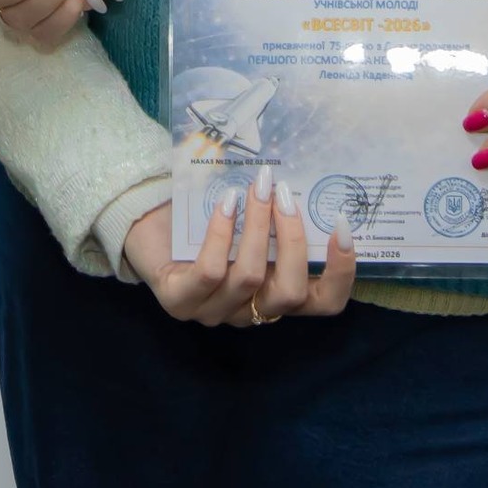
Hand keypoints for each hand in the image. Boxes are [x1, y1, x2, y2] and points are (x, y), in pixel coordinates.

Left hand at [122, 169, 355, 325]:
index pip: (323, 302)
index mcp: (273, 293)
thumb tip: (308, 176)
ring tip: (257, 187)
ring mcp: (212, 311)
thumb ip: (277, 213)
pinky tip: (225, 203)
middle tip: (285, 194)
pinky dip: (222, 234)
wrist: (145, 216)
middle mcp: (248, 311)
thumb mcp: (249, 218)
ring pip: (249, 277)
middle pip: (289, 293)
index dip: (341, 271)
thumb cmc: (204, 214)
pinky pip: (210, 272)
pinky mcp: (178, 301)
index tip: (342, 224)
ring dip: (257, 226)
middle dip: (293, 239)